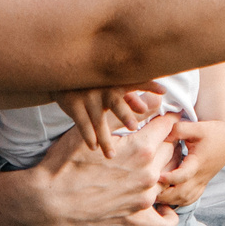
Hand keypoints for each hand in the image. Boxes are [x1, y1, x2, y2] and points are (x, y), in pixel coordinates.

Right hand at [24, 120, 175, 225]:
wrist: (50, 199)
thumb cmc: (67, 161)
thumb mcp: (94, 129)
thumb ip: (127, 113)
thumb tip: (157, 98)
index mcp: (142, 149)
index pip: (169, 125)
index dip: (164, 118)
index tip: (158, 117)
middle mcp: (149, 174)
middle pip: (171, 149)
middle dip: (163, 140)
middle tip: (148, 137)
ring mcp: (145, 198)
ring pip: (169, 177)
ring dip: (163, 169)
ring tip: (148, 162)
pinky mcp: (136, 217)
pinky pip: (164, 223)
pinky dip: (168, 215)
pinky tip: (163, 206)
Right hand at [52, 84, 166, 157]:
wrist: (61, 71)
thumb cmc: (94, 82)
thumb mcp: (110, 86)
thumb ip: (129, 97)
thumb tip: (148, 106)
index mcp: (116, 81)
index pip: (136, 81)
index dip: (149, 84)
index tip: (163, 91)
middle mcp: (103, 87)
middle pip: (115, 101)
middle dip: (124, 113)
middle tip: (133, 126)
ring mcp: (87, 96)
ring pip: (98, 119)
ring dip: (105, 137)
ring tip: (111, 154)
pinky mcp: (72, 103)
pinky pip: (81, 122)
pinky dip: (88, 135)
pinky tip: (93, 147)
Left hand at [157, 116, 224, 208]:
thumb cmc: (210, 130)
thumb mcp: (195, 126)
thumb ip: (177, 130)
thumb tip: (160, 136)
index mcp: (198, 162)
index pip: (183, 176)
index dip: (169, 178)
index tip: (157, 175)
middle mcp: (200, 175)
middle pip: (182, 194)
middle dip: (164, 195)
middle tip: (147, 189)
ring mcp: (201, 182)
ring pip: (185, 199)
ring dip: (169, 200)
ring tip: (154, 194)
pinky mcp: (202, 184)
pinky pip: (190, 199)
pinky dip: (178, 201)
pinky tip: (166, 197)